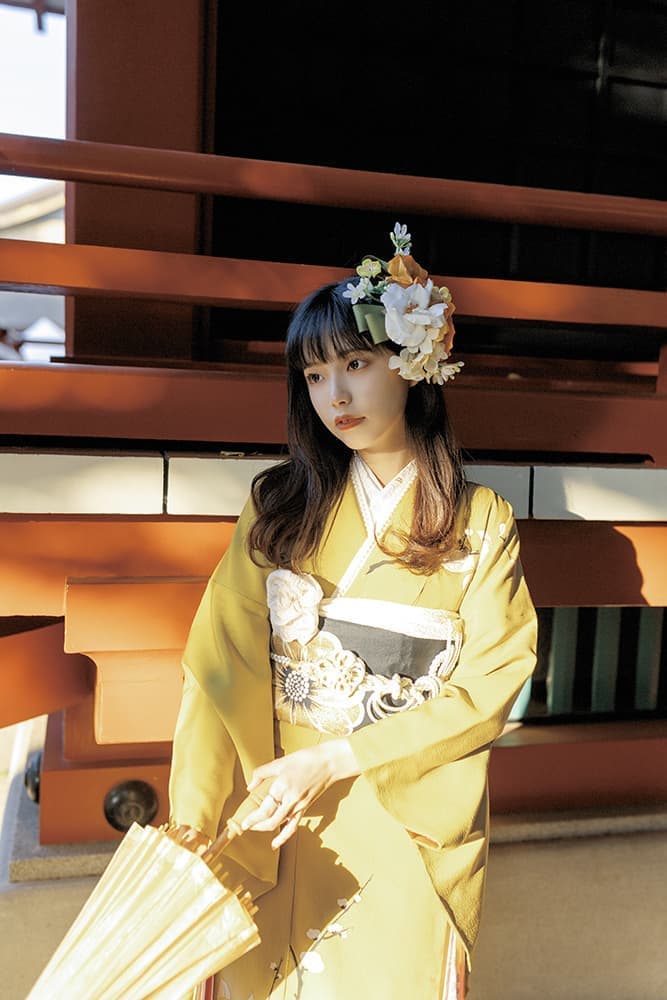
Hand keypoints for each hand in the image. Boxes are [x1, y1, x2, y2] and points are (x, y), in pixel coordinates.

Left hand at [241, 740, 359, 848]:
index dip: (252, 819)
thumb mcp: (281, 762)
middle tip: (246, 826)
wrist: (330, 762)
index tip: (244, 823)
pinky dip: (284, 836)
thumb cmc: (307, 759)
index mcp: (281, 786)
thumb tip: (250, 786)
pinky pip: (293, 825)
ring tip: (256, 829)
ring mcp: (299, 805)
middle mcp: (290, 799)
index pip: (264, 809)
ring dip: (266, 829)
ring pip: (280, 824)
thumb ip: (262, 773)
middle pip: (270, 820)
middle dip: (256, 825)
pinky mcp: (305, 808)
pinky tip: (276, 842)